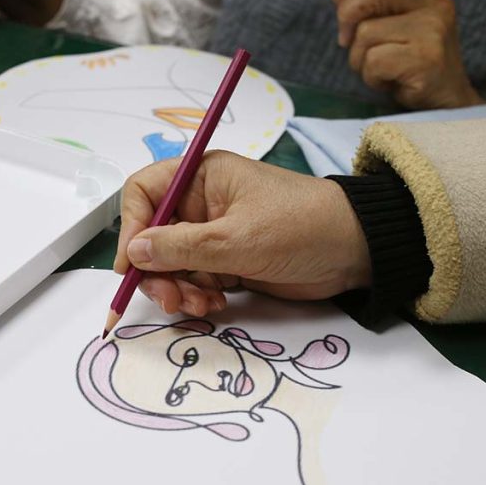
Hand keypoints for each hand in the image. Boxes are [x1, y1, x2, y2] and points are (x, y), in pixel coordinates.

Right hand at [113, 151, 371, 316]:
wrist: (354, 252)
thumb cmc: (298, 228)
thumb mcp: (235, 239)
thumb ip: (180, 248)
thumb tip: (134, 252)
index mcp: (202, 178)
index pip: (144, 193)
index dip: (130, 227)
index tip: (131, 266)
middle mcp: (202, 204)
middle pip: (153, 236)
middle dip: (157, 271)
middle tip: (171, 300)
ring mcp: (215, 235)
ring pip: (173, 265)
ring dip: (179, 289)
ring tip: (202, 305)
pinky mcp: (229, 262)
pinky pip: (195, 280)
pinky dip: (198, 296)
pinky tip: (215, 306)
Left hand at [329, 0, 484, 108]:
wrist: (447, 105)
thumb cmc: (413, 68)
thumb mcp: (391, 31)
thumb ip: (366, 8)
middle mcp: (435, 4)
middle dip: (348, 15)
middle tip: (345, 41)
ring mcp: (433, 30)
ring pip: (368, 32)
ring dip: (360, 59)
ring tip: (380, 71)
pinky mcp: (426, 58)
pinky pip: (374, 61)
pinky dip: (371, 77)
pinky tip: (389, 83)